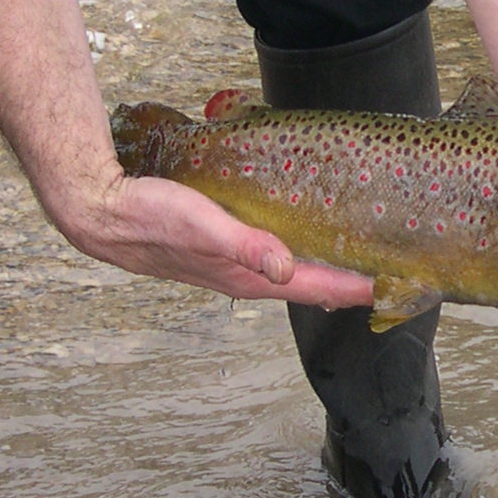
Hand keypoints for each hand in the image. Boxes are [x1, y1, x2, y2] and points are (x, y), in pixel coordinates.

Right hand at [67, 173, 374, 309]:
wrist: (100, 210)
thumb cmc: (148, 216)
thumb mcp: (200, 225)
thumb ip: (243, 246)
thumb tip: (285, 267)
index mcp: (248, 276)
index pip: (317, 286)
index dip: (358, 287)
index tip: (397, 285)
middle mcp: (246, 274)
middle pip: (311, 282)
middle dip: (350, 280)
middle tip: (392, 271)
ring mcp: (233, 262)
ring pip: (292, 268)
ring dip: (325, 266)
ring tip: (360, 256)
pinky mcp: (222, 244)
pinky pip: (271, 250)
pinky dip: (297, 248)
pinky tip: (304, 234)